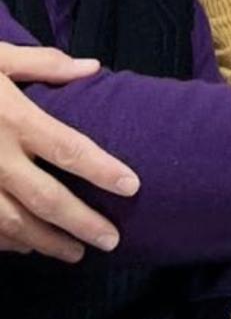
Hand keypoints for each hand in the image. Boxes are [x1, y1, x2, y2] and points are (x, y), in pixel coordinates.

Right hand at [0, 45, 139, 261]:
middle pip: (46, 198)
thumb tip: (91, 67)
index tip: (131, 186)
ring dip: (45, 242)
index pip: (69, 149)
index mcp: (12, 118)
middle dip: (81, 223)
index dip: (102, 170)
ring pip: (12, 223)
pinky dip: (6, 242)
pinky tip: (25, 248)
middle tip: (111, 241)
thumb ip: (41, 64)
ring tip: (75, 253)